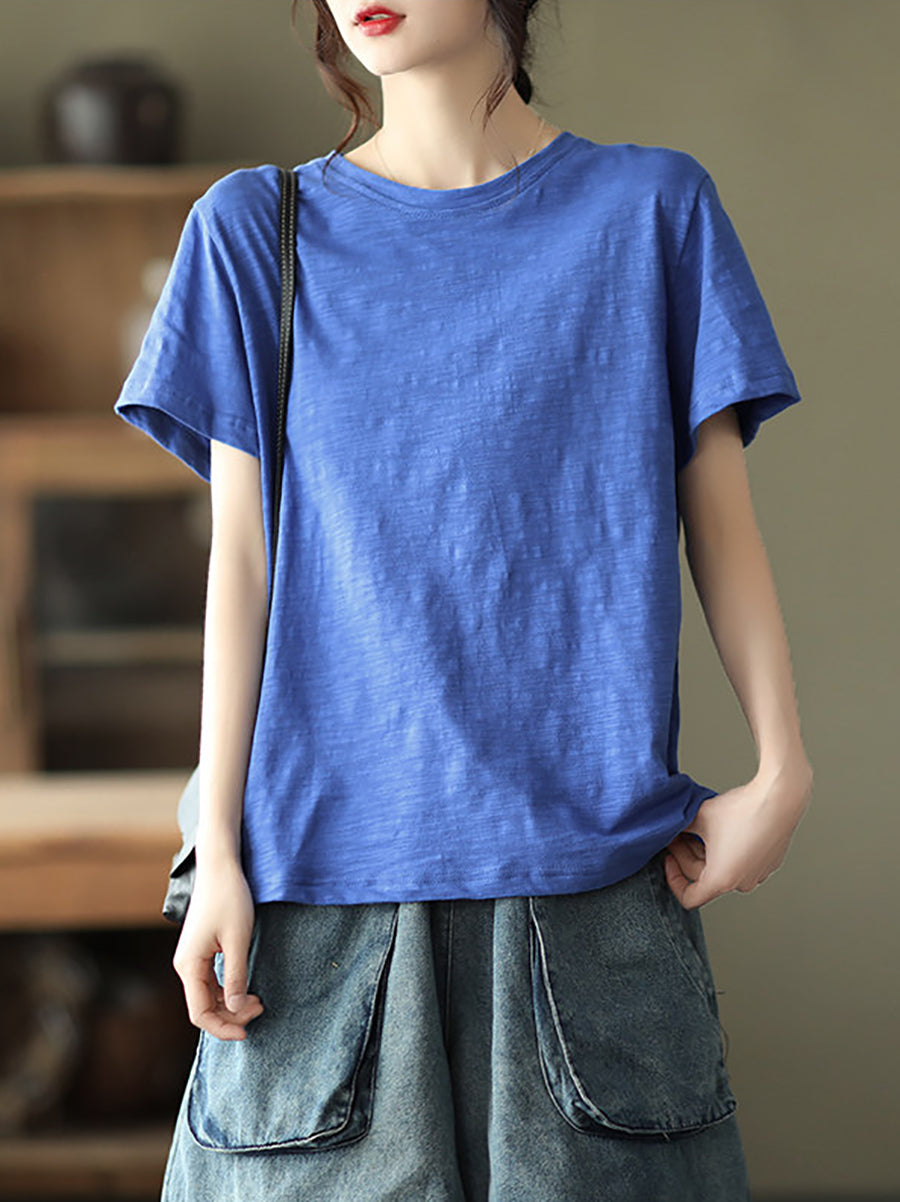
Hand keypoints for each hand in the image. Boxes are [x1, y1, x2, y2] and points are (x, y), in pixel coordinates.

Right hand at [172, 856, 264, 1040]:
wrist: (220, 867)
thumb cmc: (230, 898)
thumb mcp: (238, 939)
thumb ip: (235, 976)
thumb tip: (234, 1009)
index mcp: (189, 965)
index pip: (200, 1013)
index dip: (223, 1028)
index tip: (247, 1031)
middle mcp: (185, 965)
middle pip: (203, 1008)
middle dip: (230, 1015)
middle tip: (260, 1008)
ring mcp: (192, 959)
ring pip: (208, 996)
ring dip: (231, 1004)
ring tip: (257, 1000)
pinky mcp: (201, 952)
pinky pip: (211, 982)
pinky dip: (228, 990)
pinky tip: (246, 988)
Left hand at [663, 760, 812, 909]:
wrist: (779, 798)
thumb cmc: (741, 810)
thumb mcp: (698, 817)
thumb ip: (678, 829)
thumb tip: (668, 830)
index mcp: (721, 880)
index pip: (688, 898)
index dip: (672, 879)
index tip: (668, 857)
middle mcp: (741, 883)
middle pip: (703, 878)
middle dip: (686, 855)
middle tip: (677, 833)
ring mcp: (758, 874)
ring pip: (722, 869)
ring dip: (706, 853)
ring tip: (697, 828)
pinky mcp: (769, 862)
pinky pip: (741, 861)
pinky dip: (727, 850)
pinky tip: (721, 828)